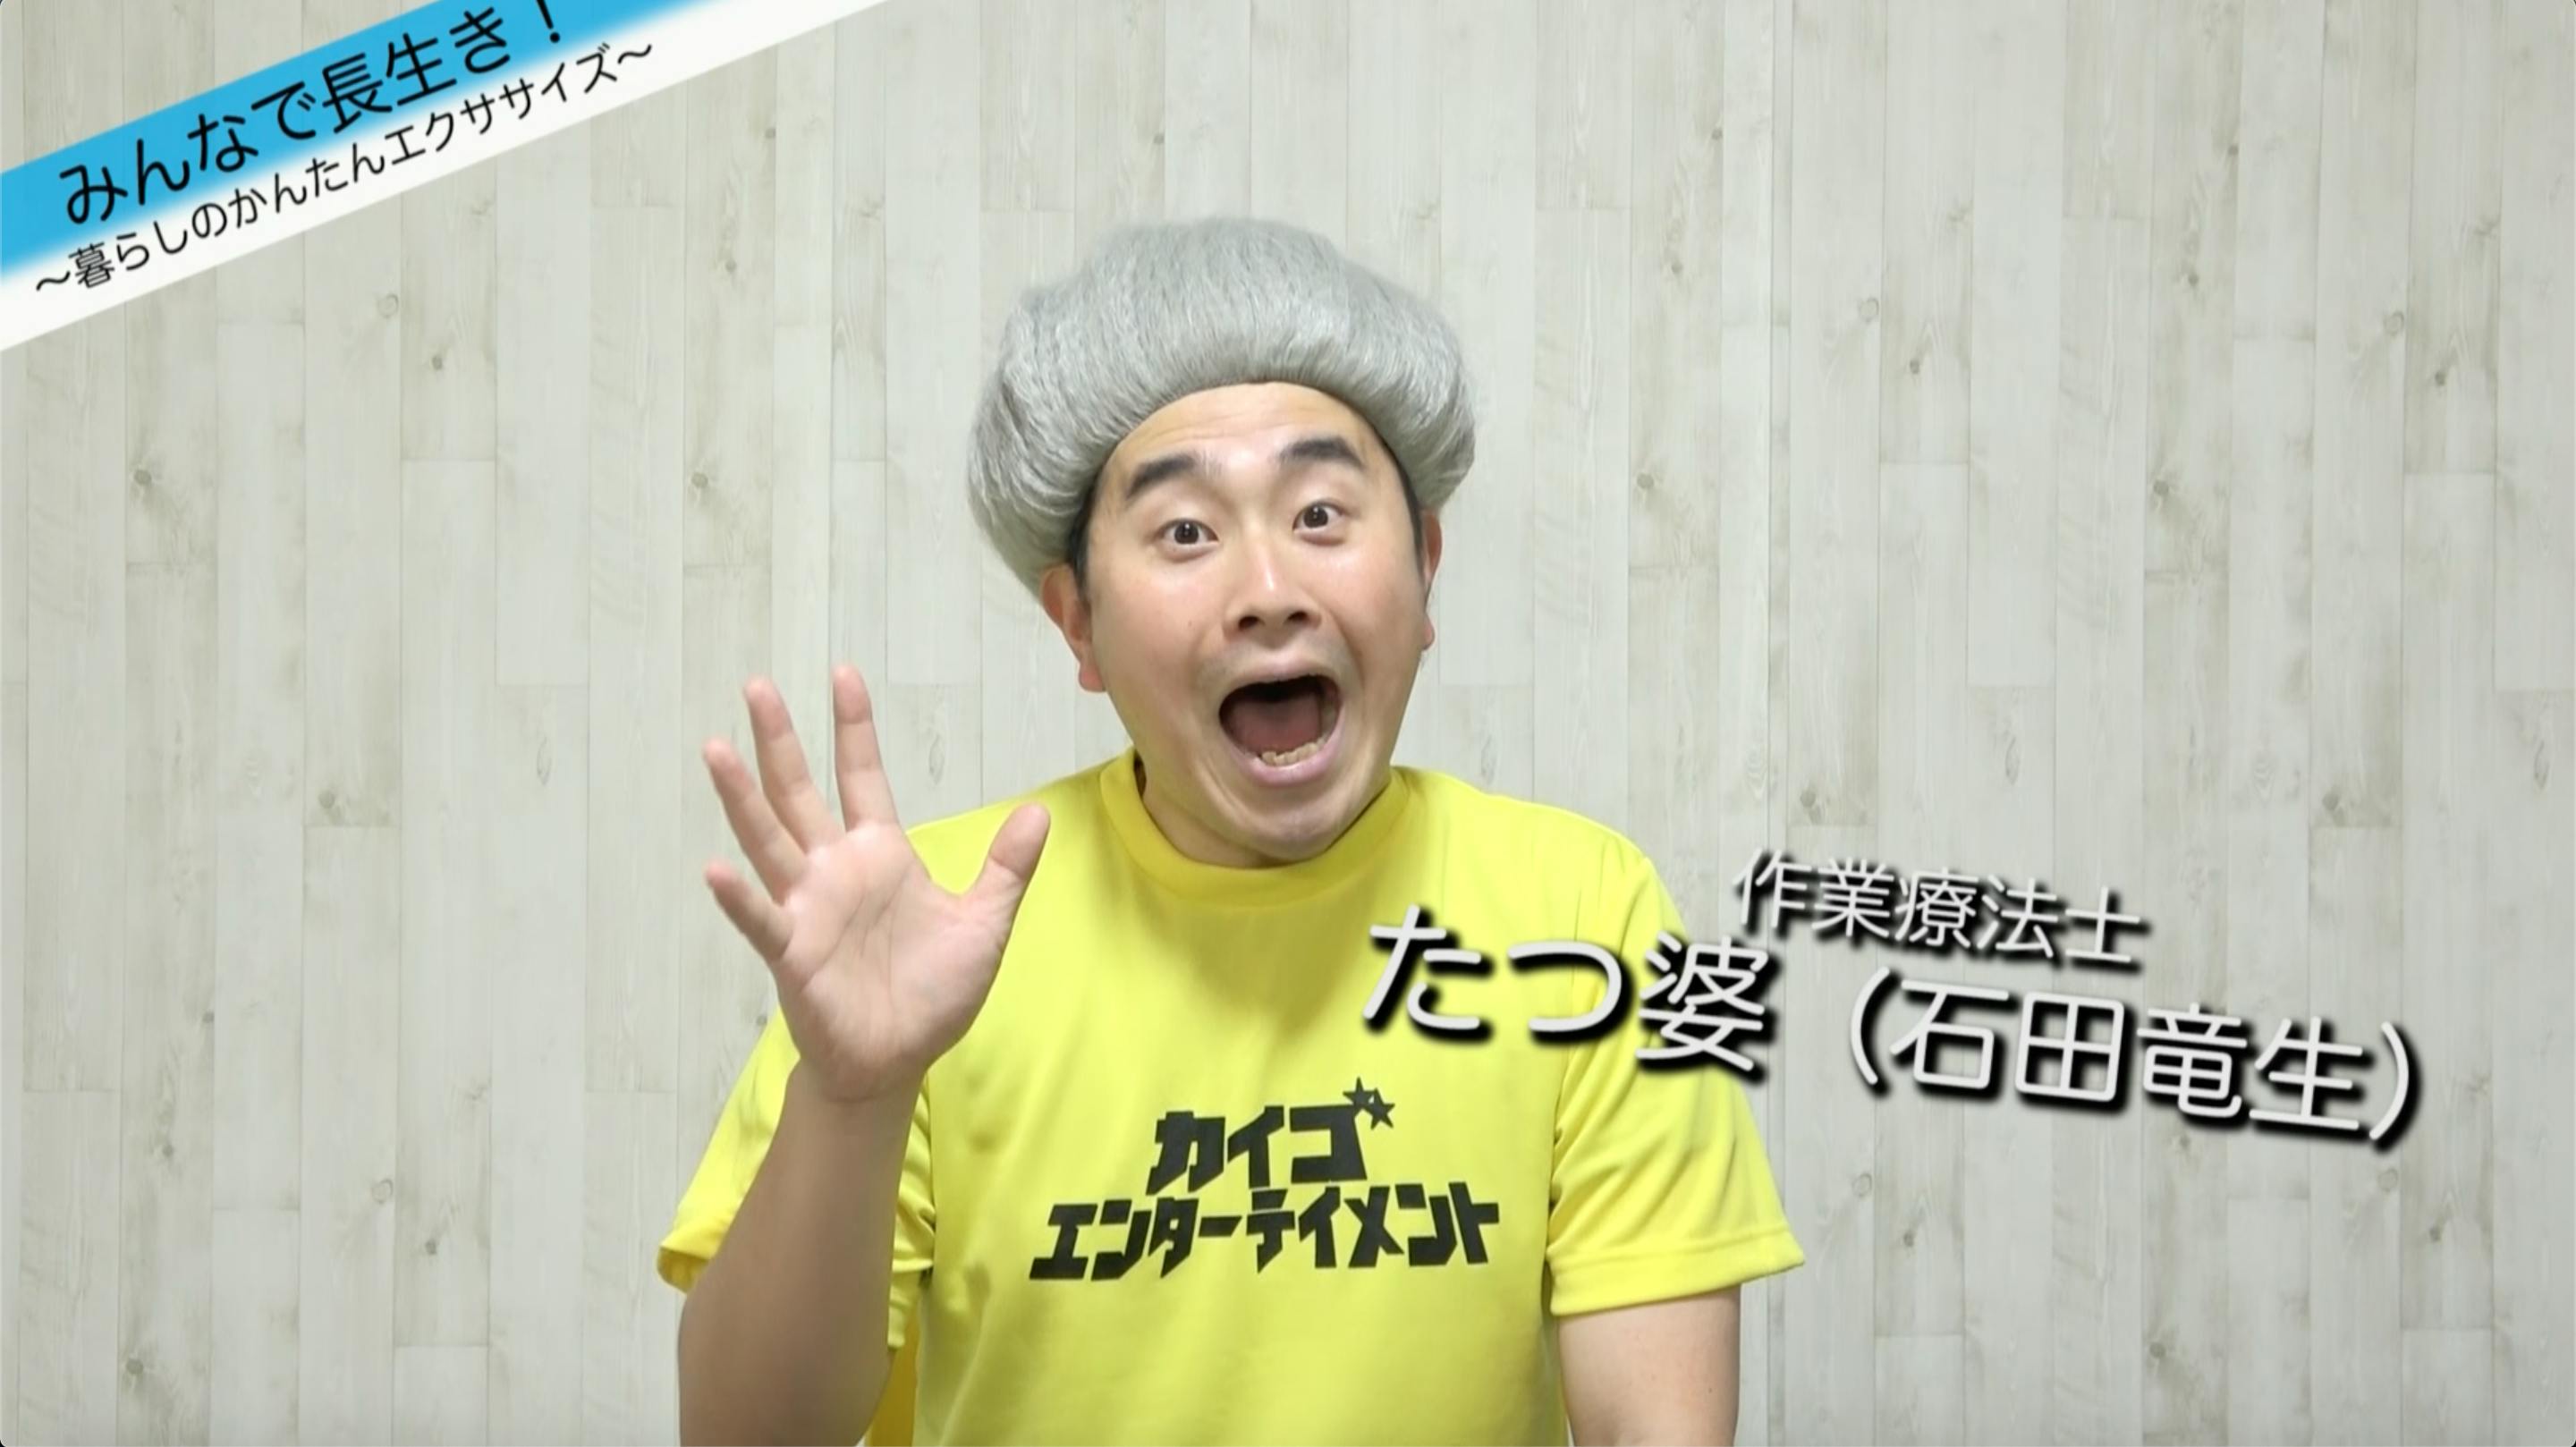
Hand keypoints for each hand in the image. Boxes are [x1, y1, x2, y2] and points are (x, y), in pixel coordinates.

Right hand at [699, 665, 1049, 1105]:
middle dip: (780, 742)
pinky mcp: (793, 953)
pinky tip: (714, 870)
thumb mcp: (985, 924)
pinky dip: (738, 898)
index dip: (854, 728)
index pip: (863, 777)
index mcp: (880, 855)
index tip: (843, 673)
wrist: (899, 1059)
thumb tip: (1040, 812)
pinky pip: (761, 920)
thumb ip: (1006, 869)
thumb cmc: (933, 992)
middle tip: (758, 686)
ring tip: (716, 749)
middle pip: (799, 793)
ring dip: (742, 798)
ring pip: (768, 841)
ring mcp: (807, 908)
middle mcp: (834, 870)